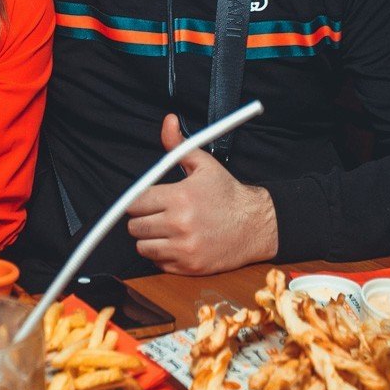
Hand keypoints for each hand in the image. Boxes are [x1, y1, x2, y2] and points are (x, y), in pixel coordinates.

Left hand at [126, 115, 278, 274]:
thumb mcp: (204, 164)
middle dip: (142, 219)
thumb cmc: (227, 194)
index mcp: (180, 197)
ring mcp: (184, 249)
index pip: (134, 203)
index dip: (137, 201)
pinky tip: (175, 243)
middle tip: (156, 214)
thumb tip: (167, 122)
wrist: (255, 225)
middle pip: (135, 226)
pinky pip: (158, 263)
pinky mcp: (189, 267)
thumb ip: (178, 145)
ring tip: (165, 229)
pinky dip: (162, 255)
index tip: (146, 201)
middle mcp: (180, 224)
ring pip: (143, 246)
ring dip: (149, 238)